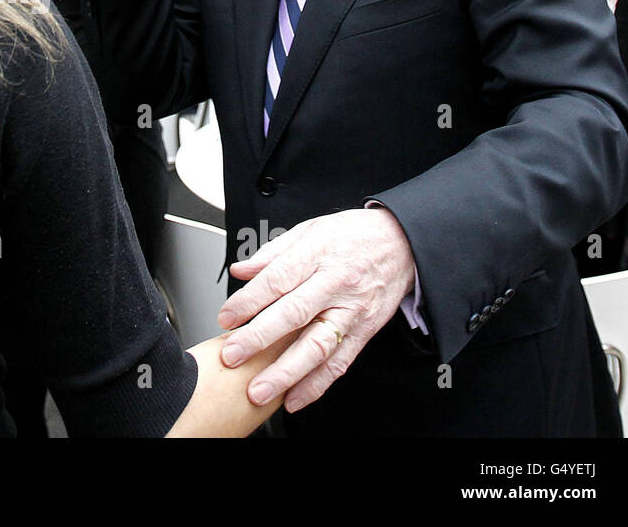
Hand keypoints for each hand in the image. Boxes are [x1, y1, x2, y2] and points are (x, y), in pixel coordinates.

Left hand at [216, 207, 415, 412]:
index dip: (249, 301)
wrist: (402, 243)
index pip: (278, 280)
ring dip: (286, 373)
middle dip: (259, 339)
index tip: (226, 318)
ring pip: (318, 346)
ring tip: (261, 390)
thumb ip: (273, 253)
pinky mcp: (365, 331)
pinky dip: (317, 384)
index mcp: (317, 254)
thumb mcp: (310, 230)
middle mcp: (335, 284)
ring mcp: (352, 310)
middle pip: (294, 314)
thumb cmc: (352, 236)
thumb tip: (240, 271)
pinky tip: (295, 398)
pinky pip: (340, 362)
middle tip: (233, 356)